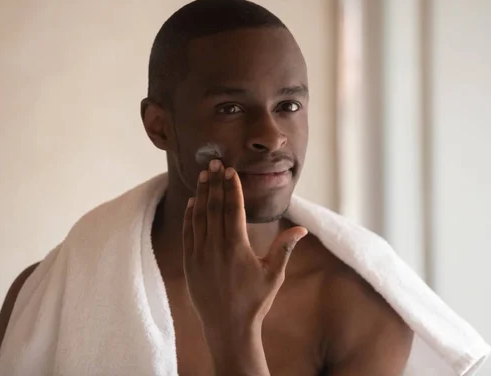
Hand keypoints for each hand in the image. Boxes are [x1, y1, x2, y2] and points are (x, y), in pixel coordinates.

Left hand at [182, 159, 307, 331]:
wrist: (228, 327)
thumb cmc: (255, 302)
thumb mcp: (273, 275)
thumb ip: (284, 249)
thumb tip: (302, 229)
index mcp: (236, 246)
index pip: (232, 208)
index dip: (232, 187)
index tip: (230, 171)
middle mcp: (215, 247)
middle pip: (214, 207)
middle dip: (215, 183)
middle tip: (214, 163)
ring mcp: (199, 254)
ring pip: (198, 216)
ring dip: (201, 194)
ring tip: (203, 176)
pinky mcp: (190, 263)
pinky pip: (188, 232)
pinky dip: (189, 215)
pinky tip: (192, 203)